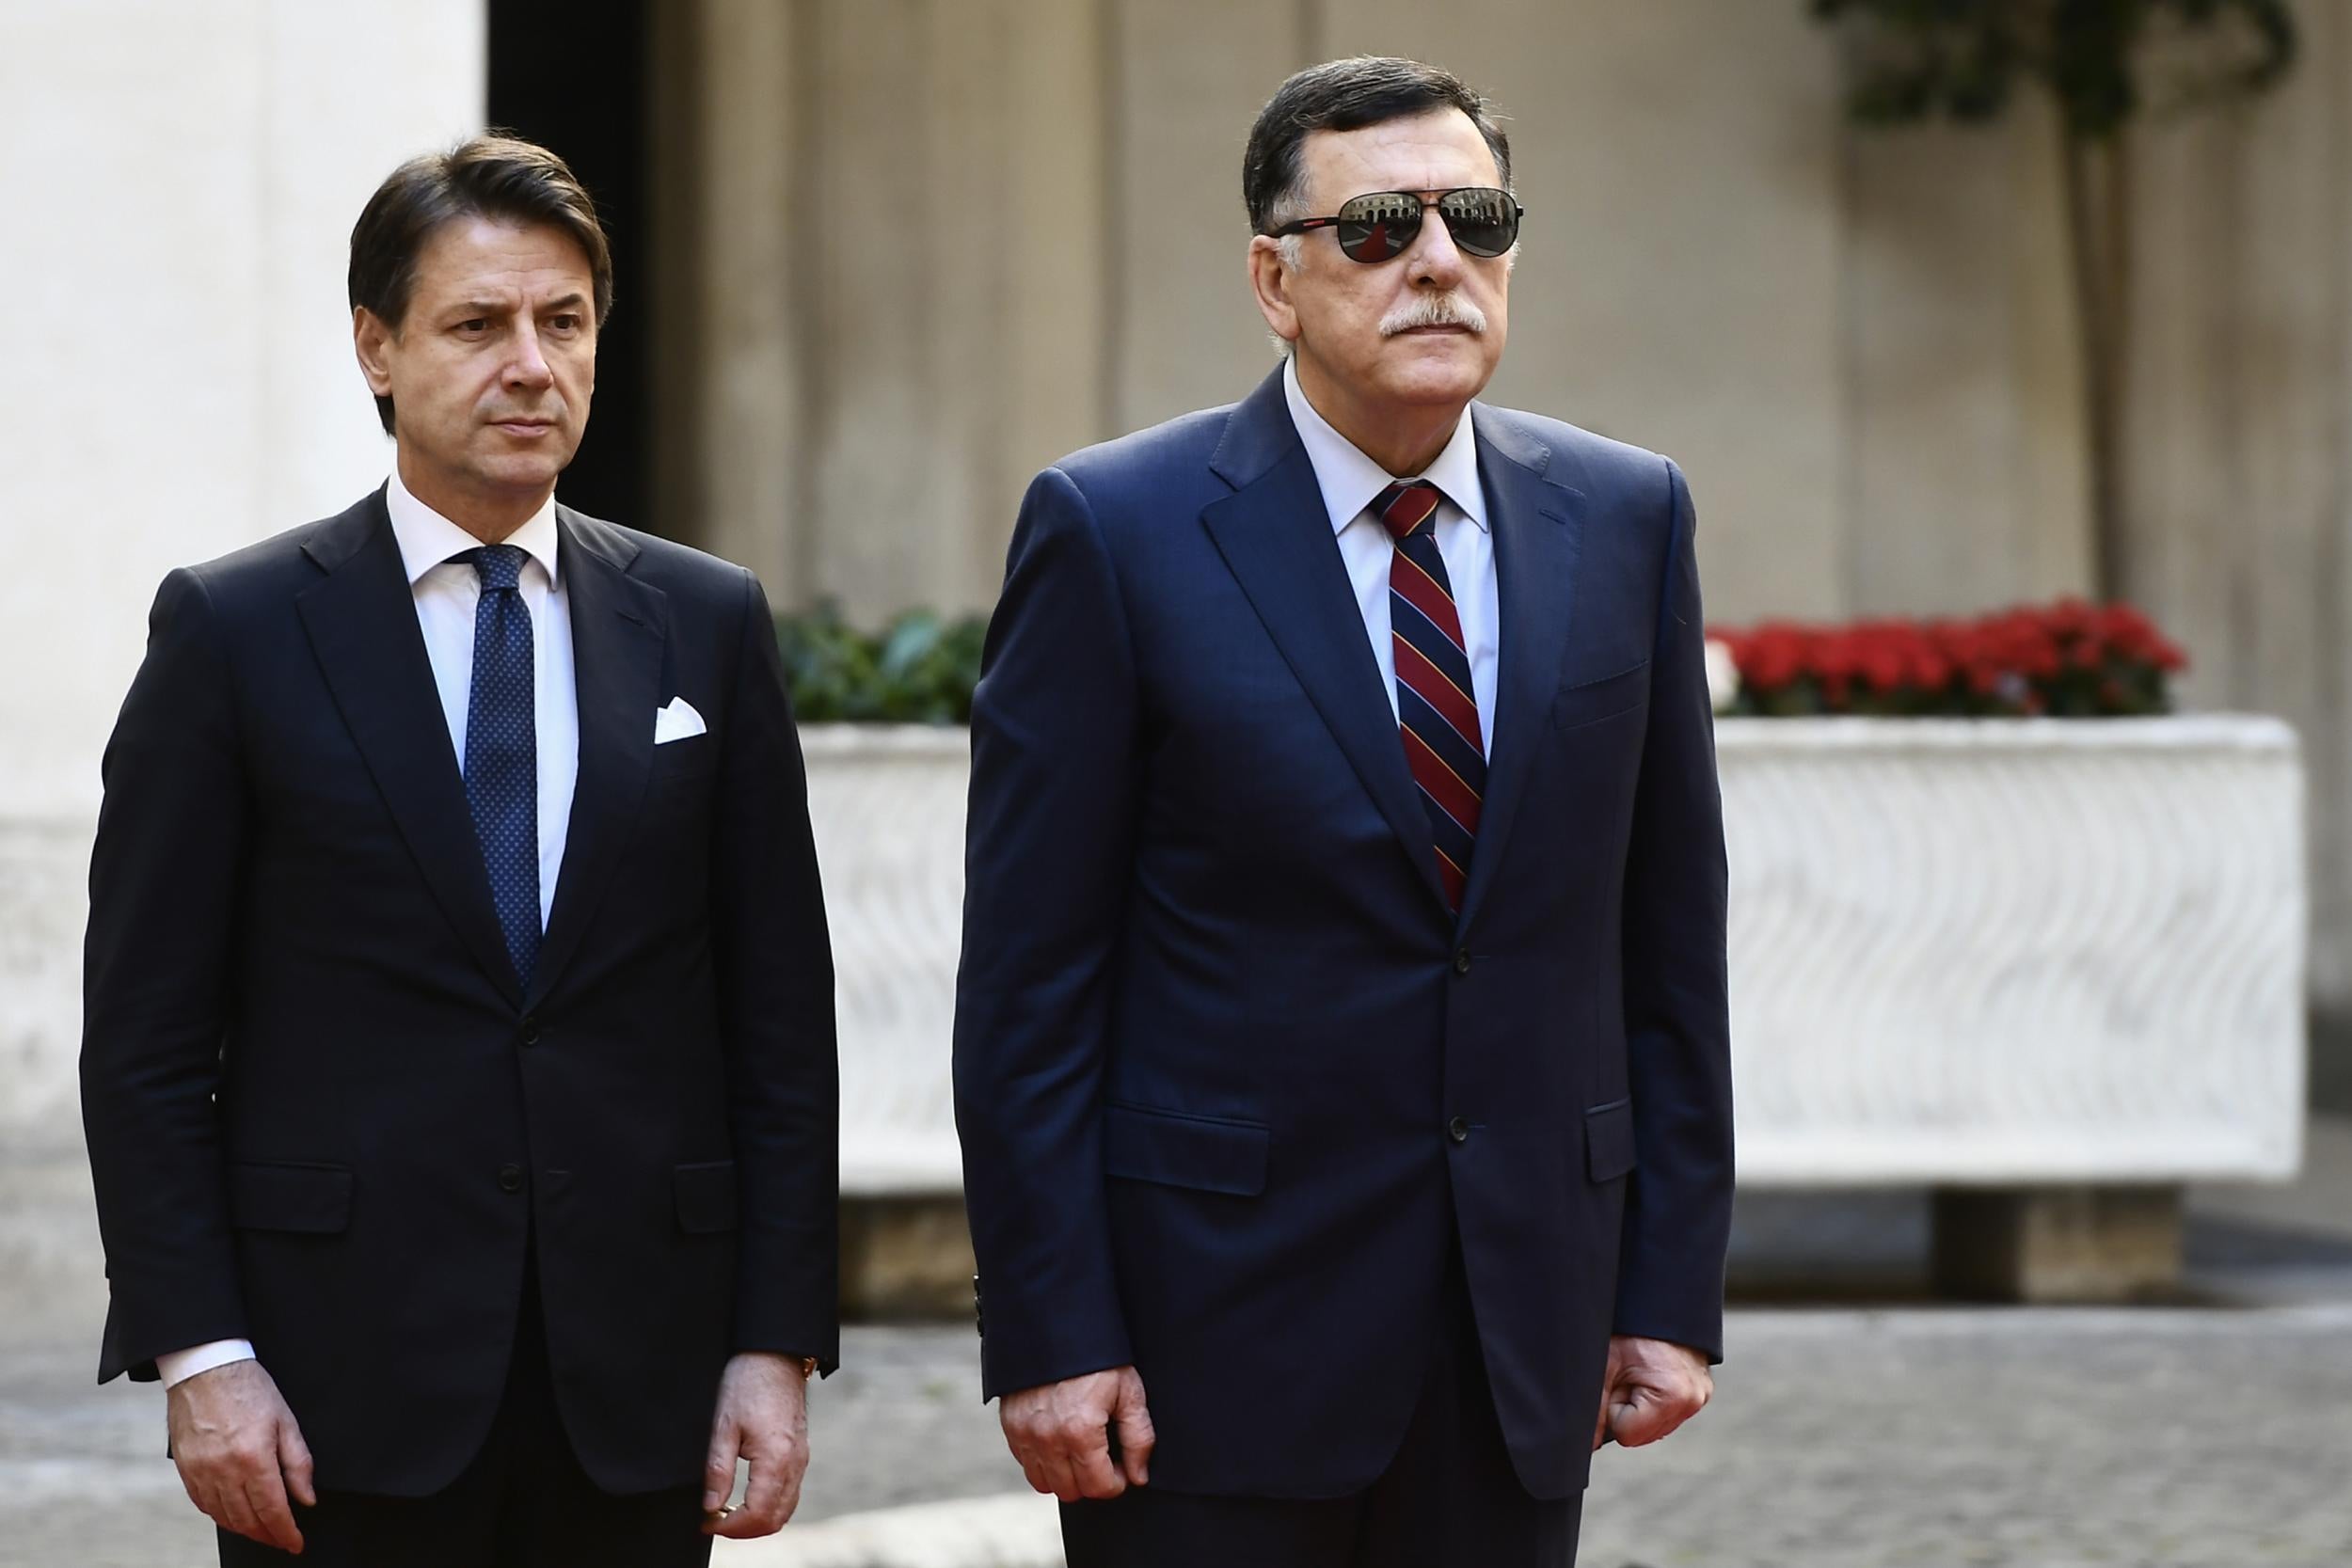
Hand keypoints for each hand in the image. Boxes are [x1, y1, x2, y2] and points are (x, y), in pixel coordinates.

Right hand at [167, 1360, 315, 1553]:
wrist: (206, 1370)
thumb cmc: (249, 1389)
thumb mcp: (286, 1421)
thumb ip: (298, 1463)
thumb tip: (306, 1498)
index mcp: (254, 1458)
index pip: (273, 1509)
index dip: (286, 1532)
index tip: (296, 1543)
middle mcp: (224, 1471)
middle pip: (247, 1519)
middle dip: (267, 1535)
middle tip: (282, 1539)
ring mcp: (201, 1472)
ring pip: (224, 1517)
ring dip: (245, 1529)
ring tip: (262, 1531)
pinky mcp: (186, 1470)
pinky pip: (204, 1504)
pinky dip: (221, 1516)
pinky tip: (234, 1516)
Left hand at [702, 1353, 809, 1537]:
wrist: (775, 1354)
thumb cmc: (748, 1384)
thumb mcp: (723, 1426)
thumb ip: (718, 1471)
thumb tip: (711, 1507)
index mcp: (776, 1459)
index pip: (757, 1514)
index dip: (730, 1527)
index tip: (706, 1522)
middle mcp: (795, 1464)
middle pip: (775, 1519)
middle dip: (744, 1529)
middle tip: (715, 1521)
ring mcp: (801, 1459)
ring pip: (785, 1509)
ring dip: (757, 1519)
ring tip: (727, 1511)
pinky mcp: (800, 1452)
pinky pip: (790, 1492)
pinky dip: (769, 1505)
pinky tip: (746, 1496)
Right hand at [999, 1366, 1153, 1500]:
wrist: (1057, 1324)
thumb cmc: (1099, 1357)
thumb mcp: (1129, 1391)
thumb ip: (1138, 1438)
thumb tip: (1138, 1476)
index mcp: (1080, 1431)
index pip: (1099, 1487)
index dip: (1117, 1482)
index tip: (1122, 1466)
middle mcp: (1047, 1437)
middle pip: (1071, 1491)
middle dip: (1092, 1481)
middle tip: (1104, 1457)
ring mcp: (1024, 1433)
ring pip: (1045, 1484)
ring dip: (1065, 1475)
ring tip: (1081, 1451)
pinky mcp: (1010, 1425)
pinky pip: (1026, 1464)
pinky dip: (1043, 1461)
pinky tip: (1060, 1439)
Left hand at [1593, 1334, 1711, 1450]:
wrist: (1660, 1299)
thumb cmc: (1630, 1328)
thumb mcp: (1606, 1364)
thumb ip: (1594, 1409)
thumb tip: (1586, 1446)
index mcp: (1673, 1395)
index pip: (1626, 1434)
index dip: (1613, 1409)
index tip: (1617, 1381)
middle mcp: (1693, 1401)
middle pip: (1642, 1434)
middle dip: (1627, 1409)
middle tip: (1627, 1375)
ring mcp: (1700, 1397)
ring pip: (1653, 1427)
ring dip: (1640, 1407)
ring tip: (1639, 1373)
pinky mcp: (1701, 1392)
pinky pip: (1667, 1413)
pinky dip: (1653, 1401)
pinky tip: (1650, 1376)